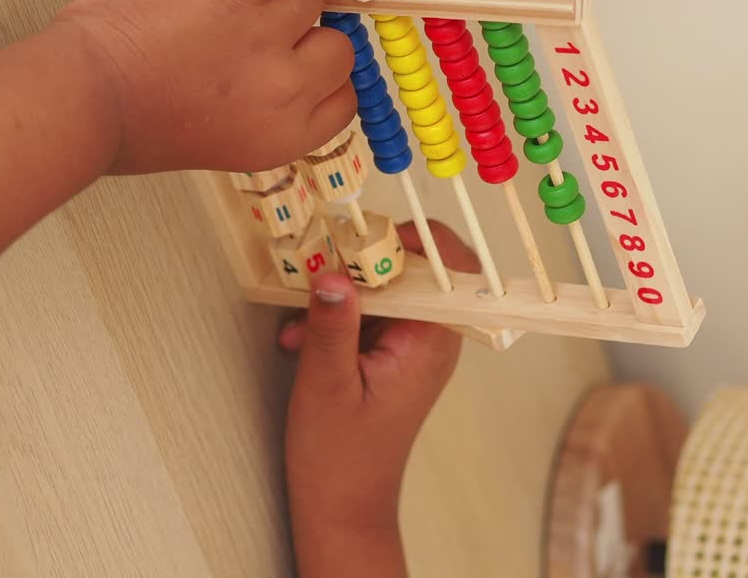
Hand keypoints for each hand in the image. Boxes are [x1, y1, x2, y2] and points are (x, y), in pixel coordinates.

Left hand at [56, 0, 355, 174]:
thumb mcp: (216, 144)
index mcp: (281, 137)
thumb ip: (259, 114)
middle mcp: (283, 92)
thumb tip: (276, 74)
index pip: (345, 100)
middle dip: (303, 36)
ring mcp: (263, 39)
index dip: (320, 78)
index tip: (300, 64)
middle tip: (260, 31)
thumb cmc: (128, 126)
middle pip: (337, 47)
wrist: (84, 103)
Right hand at [280, 221, 479, 575]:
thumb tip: (335, 273)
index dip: (409, 240)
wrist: (342, 507)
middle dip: (358, 268)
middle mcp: (433, 339)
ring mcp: (414, 347)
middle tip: (317, 275)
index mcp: (431, 342)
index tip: (362, 239)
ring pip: (384, 290)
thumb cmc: (340, 459)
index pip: (447, 265)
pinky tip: (302, 340)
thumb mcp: (325, 383)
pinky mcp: (394, 356)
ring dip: (340, 297)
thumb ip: (333, 324)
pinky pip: (369, 315)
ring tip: (301, 326)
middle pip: (411, 270)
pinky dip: (336, 319)